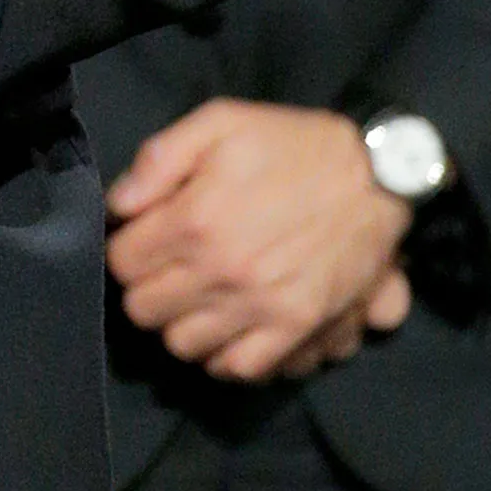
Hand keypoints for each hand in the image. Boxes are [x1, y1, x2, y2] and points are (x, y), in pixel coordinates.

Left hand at [105, 99, 413, 382]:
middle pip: (144, 310)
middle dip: (145, 287)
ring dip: (179, 322)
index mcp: (195, 218)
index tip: (141, 239)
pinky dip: (223, 355)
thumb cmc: (289, 143)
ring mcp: (260, 307)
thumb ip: (158, 159)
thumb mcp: (218, 122)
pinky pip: (239, 368)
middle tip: (165, 268)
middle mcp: (222, 271)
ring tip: (194, 296)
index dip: (126, 248)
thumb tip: (118, 204)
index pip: (122, 262)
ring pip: (183, 345)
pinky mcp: (296, 329)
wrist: (373, 174)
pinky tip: (225, 327)